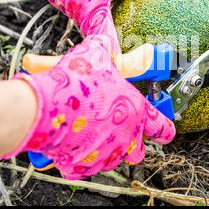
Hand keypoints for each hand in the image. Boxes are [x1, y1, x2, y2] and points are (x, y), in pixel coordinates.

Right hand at [5, 34, 175, 179]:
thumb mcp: (96, 54)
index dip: (165, 128)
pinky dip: (78, 157)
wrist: (43, 107)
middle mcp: (124, 137)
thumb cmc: (75, 83)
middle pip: (138, 151)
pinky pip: (83, 166)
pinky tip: (69, 141)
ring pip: (111, 159)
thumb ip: (107, 50)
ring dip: (103, 148)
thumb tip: (107, 42)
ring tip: (87, 131)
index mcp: (135, 111)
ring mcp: (103, 155)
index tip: (165, 130)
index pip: (161, 127)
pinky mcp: (81, 166)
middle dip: (131, 143)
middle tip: (117, 129)